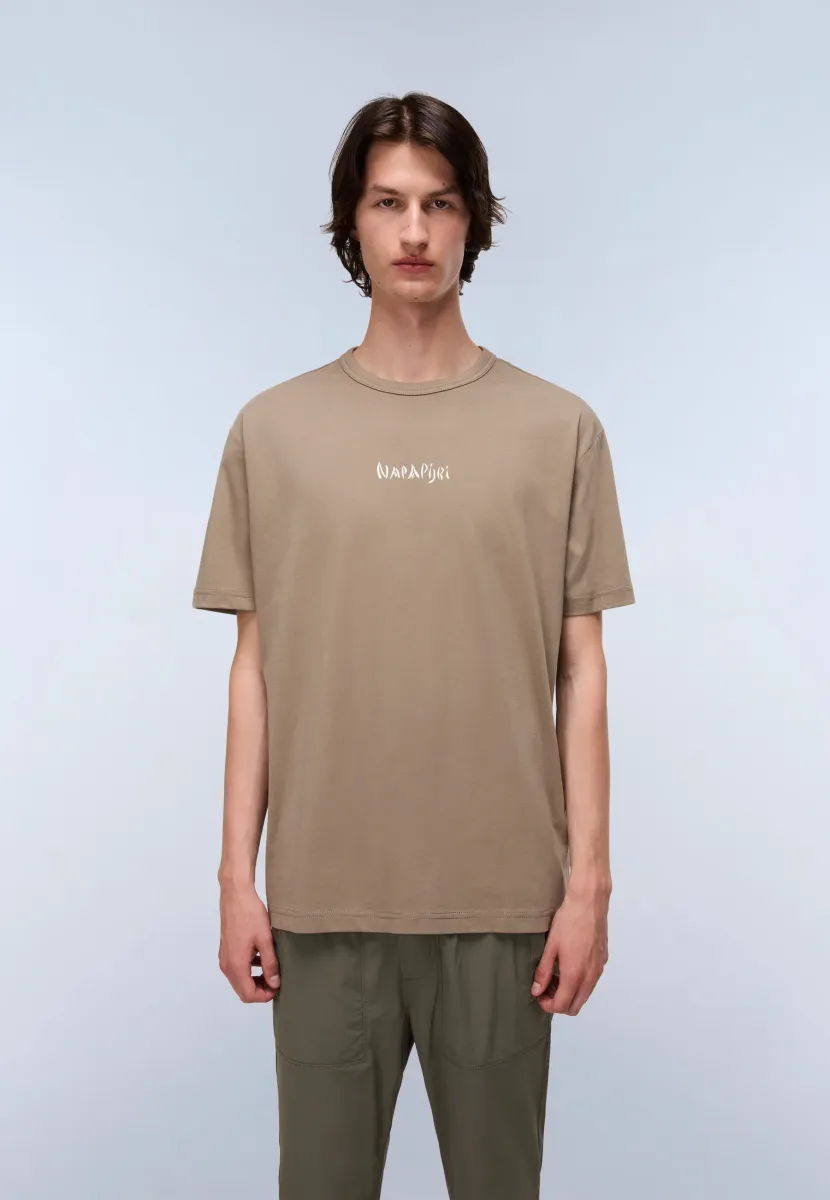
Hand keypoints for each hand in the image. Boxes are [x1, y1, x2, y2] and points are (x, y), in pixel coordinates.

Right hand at [218, 881, 279, 1002]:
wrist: (236, 895)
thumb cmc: (249, 913)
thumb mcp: (265, 940)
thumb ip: (270, 964)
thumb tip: (274, 982)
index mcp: (236, 964)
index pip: (248, 994)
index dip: (264, 996)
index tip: (277, 989)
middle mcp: (227, 964)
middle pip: (242, 990)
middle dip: (260, 990)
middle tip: (276, 982)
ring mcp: (225, 957)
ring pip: (239, 980)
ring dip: (254, 981)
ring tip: (272, 971)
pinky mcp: (227, 949)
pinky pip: (237, 968)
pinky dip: (249, 970)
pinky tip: (262, 958)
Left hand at [530, 882, 609, 1015]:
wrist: (590, 903)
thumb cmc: (568, 922)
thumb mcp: (550, 946)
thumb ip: (543, 971)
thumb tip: (536, 991)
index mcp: (575, 975)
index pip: (562, 1006)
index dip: (548, 1005)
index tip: (538, 994)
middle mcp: (590, 977)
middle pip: (576, 1006)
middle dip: (559, 1003)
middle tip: (546, 987)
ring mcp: (598, 970)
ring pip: (585, 995)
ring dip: (570, 993)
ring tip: (556, 975)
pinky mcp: (603, 961)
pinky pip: (591, 982)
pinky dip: (580, 982)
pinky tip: (569, 964)